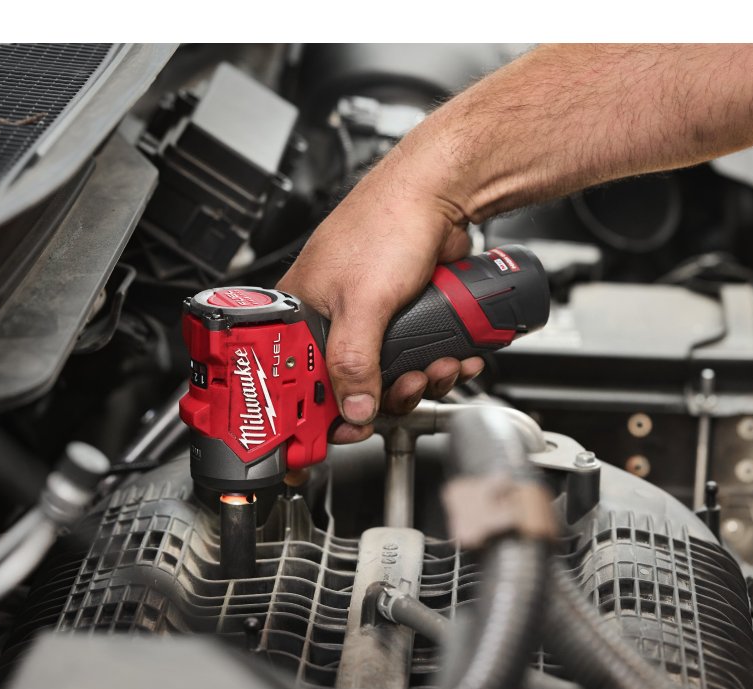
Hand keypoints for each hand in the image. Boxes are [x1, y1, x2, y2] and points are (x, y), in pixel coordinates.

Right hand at [276, 147, 483, 444]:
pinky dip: (437, 363)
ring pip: (387, 375)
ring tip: (439, 367)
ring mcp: (368, 318)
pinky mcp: (403, 316)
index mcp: (299, 311)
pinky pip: (415, 356)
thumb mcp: (364, 301)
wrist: (441, 191)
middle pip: (348, 385)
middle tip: (405, 390)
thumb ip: (353, 360)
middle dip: (385, 395)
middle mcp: (329, 317)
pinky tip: (456, 356)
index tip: (342, 432)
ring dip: (419, 380)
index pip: (295, 380)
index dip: (318, 412)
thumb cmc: (387, 221)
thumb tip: (352, 409)